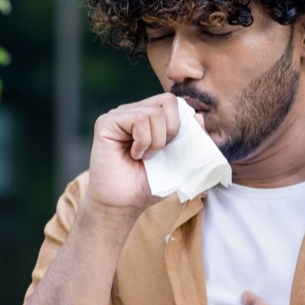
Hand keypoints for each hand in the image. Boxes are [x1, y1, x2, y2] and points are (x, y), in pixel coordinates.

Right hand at [84, 93, 182, 216]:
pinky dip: (143, 141)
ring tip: (145, 157)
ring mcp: (119, 115)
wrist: (124, 204)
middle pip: (168, 101)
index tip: (171, 147)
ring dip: (156, 141)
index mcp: (149, 118)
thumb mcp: (178, 160)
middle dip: (172, 130)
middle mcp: (133, 112)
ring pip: (153, 112)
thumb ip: (190, 139)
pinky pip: (138, 119)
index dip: (181, 123)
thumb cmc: (148, 184)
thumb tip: (199, 116)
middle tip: (159, 152)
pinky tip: (134, 155)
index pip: (173, 102)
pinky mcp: (106, 122)